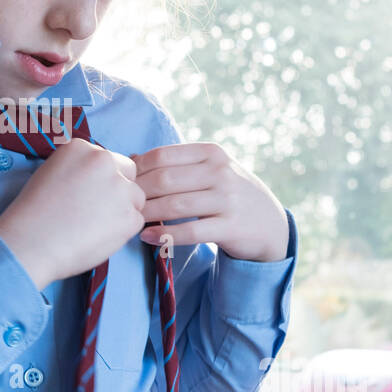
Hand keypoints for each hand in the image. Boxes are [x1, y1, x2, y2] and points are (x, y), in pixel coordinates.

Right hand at [0, 138, 144, 290]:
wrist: (30, 243)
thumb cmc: (34, 214)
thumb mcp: (51, 174)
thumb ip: (78, 169)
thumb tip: (98, 179)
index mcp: (82, 148)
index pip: (108, 160)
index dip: (101, 180)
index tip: (88, 195)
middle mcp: (104, 161)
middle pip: (128, 174)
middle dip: (119, 191)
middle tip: (96, 211)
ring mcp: (120, 188)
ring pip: (135, 198)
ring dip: (122, 211)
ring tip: (93, 227)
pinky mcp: (130, 216)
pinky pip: (136, 221)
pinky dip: (122, 232)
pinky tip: (97, 237)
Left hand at [130, 142, 288, 261]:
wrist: (269, 223)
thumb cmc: (228, 194)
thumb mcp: (210, 170)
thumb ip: (176, 164)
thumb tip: (131, 158)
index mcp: (211, 153)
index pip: (162, 156)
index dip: (137, 169)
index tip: (123, 183)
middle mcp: (221, 172)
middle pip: (165, 179)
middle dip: (138, 193)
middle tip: (122, 205)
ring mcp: (228, 199)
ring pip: (175, 205)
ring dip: (147, 214)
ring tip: (130, 221)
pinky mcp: (230, 226)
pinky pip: (190, 231)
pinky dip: (165, 235)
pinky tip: (148, 238)